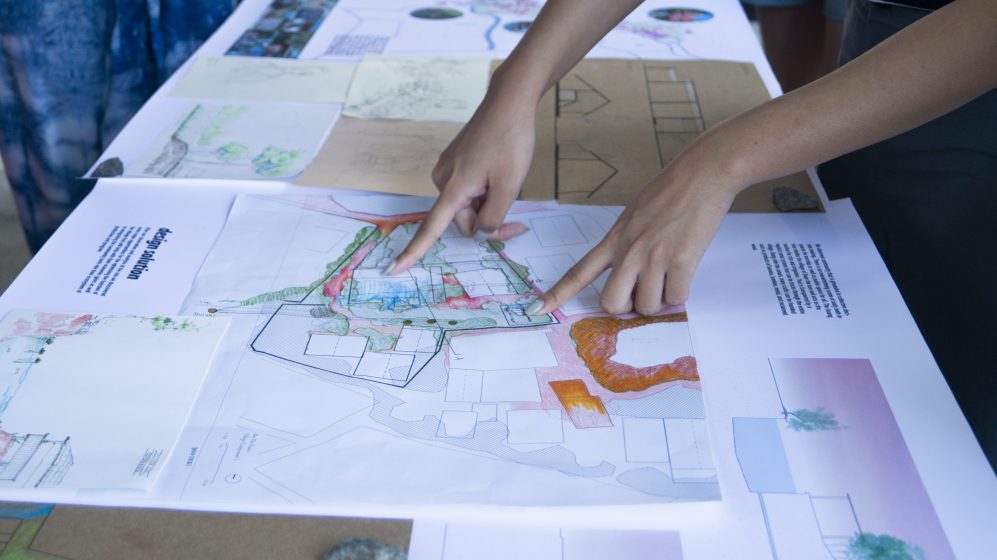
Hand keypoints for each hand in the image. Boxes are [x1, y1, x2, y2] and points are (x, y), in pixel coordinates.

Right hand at [386, 87, 536, 274]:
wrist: (508, 103)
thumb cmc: (510, 140)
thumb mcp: (510, 185)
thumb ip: (494, 216)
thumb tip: (481, 231)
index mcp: (454, 187)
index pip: (431, 228)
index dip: (413, 252)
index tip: (392, 269)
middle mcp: (443, 179)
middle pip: (463, 220)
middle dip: (487, 220)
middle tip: (518, 218)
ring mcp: (447, 170)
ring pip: (467, 205)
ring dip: (487, 203)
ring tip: (504, 179)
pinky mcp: (454, 163)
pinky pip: (467, 190)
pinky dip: (484, 190)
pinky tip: (497, 171)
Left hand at [530, 149, 741, 315]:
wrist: (704, 171)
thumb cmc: (673, 190)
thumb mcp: (635, 214)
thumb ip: (628, 244)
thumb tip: (634, 277)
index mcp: (614, 238)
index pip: (579, 272)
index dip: (556, 294)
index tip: (536, 310)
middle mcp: (629, 249)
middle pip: (611, 303)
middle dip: (628, 306)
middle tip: (644, 291)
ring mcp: (653, 256)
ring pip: (645, 306)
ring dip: (659, 300)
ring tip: (670, 276)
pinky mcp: (681, 261)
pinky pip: (676, 298)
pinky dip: (681, 294)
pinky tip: (685, 273)